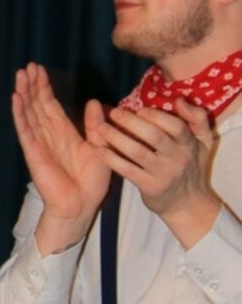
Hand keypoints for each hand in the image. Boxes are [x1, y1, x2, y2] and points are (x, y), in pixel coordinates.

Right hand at [12, 64, 110, 252]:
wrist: (81, 205)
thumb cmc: (91, 182)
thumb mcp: (100, 147)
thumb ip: (94, 125)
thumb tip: (92, 101)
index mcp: (64, 132)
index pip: (50, 105)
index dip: (44, 87)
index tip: (39, 69)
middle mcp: (48, 134)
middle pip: (37, 104)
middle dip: (33, 85)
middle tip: (28, 66)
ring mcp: (39, 142)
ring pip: (29, 112)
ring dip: (24, 93)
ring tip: (20, 75)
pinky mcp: (33, 151)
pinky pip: (25, 129)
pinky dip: (19, 113)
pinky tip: (16, 98)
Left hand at [92, 97, 219, 247]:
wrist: (188, 203)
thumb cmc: (192, 165)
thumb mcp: (204, 141)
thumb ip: (198, 118)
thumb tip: (180, 100)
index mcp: (189, 144)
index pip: (176, 126)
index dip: (156, 116)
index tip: (139, 109)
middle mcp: (177, 158)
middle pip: (154, 136)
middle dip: (131, 122)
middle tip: (114, 112)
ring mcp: (163, 174)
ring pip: (138, 152)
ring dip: (117, 138)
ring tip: (100, 127)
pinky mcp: (150, 187)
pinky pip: (128, 170)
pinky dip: (112, 159)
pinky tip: (99, 149)